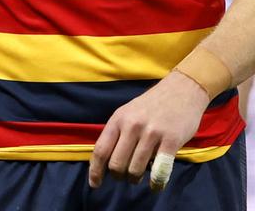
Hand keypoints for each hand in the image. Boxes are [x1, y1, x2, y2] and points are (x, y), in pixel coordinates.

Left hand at [88, 71, 208, 190]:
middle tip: (124, 177)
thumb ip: (117, 133)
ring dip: (135, 179)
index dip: (95, 171)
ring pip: (136, 169)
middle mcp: (132, 126)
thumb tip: (106, 160)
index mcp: (118, 119)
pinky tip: (155, 185)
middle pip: (116, 163)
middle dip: (118, 176)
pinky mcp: (172, 141)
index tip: (95, 185)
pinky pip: (160, 170)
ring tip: (138, 178)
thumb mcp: (127, 113)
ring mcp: (152, 133)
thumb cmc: (151, 105)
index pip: (101, 150)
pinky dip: (156, 183)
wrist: (181, 90)